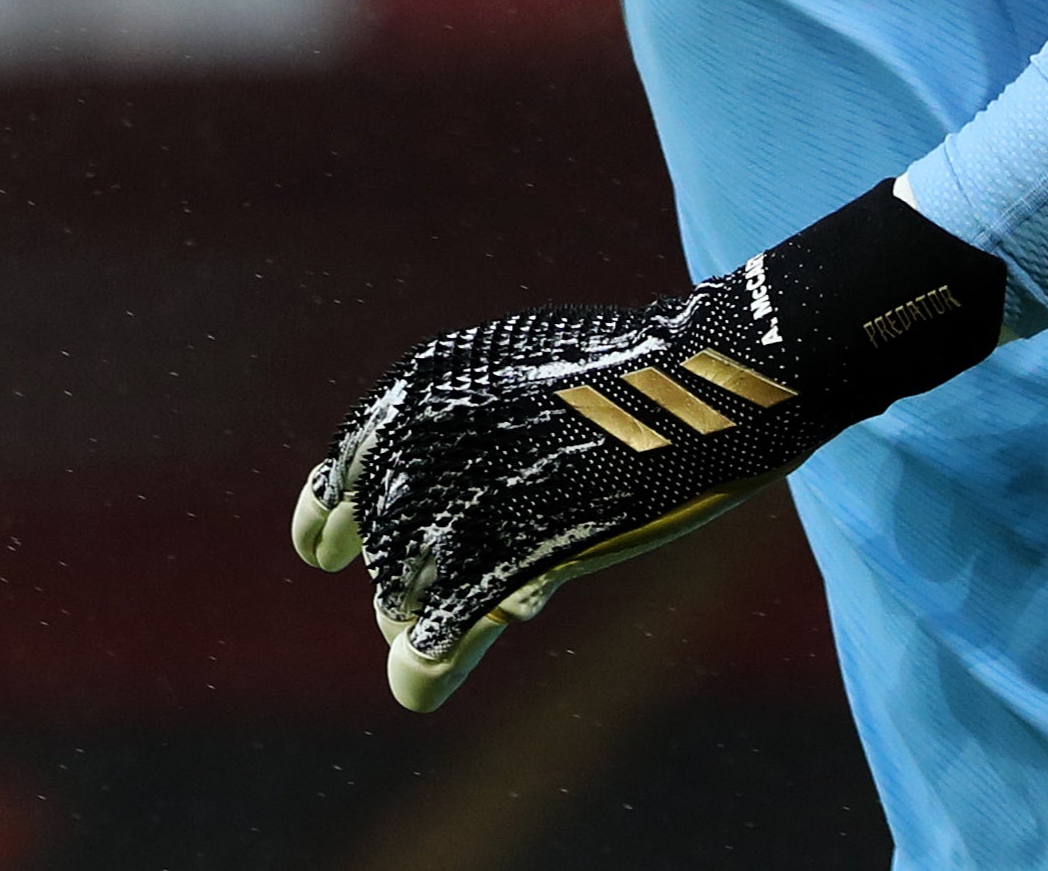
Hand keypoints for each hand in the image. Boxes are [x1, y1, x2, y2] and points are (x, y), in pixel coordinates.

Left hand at [291, 181, 1006, 709]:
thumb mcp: (542, 383)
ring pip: (424, 570)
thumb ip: (489, 441)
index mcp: (449, 375)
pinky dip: (440, 643)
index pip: (361, 450)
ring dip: (412, 616)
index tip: (317, 549)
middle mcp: (461, 423)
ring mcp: (509, 478)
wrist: (729, 372)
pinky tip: (422, 675)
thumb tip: (484, 547)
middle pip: (392, 523)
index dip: (330, 503)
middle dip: (390, 573)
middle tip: (394, 608)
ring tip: (419, 642)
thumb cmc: (638, 380)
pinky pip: (473, 602)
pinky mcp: (554, 530)